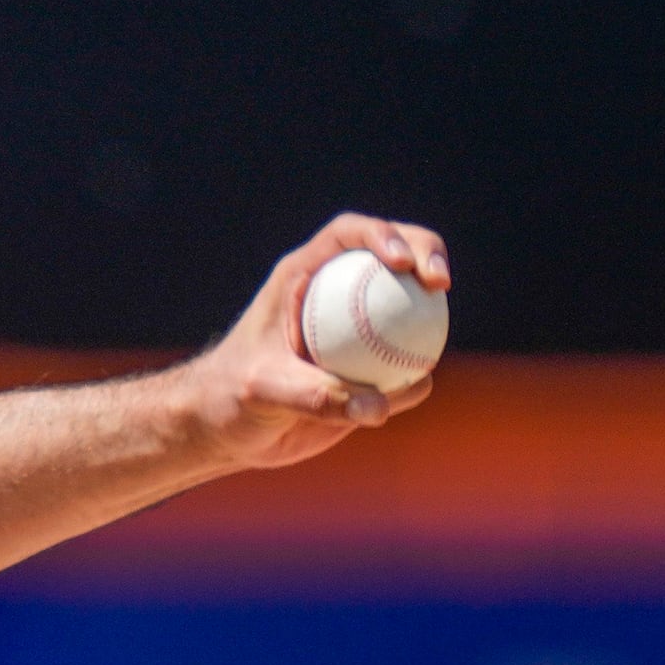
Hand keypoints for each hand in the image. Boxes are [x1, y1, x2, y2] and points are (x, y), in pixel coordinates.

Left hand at [184, 213, 445, 471]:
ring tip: (435, 339)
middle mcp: (334, 293)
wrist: (224, 429)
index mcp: (303, 275)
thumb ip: (315, 395)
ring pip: (407, 307)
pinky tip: (418, 386)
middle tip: (440, 283)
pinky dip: (413, 372)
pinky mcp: (367, 367)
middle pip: (392, 254)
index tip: (401, 262)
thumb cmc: (230, 398)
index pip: (348, 235)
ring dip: (432, 314)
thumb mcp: (263, 390)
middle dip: (426, 253)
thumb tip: (378, 407)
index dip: (382, 234)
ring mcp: (355, 329)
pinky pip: (400, 365)